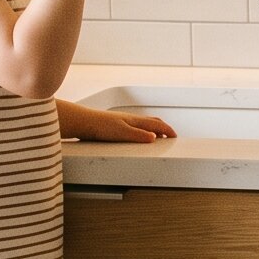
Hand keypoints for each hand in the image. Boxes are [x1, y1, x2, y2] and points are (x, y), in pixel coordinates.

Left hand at [60, 103, 175, 142]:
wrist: (83, 122)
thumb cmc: (100, 126)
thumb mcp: (122, 133)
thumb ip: (138, 135)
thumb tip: (154, 137)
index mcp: (136, 121)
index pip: (157, 124)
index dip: (168, 130)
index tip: (175, 136)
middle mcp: (131, 119)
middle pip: (152, 122)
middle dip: (163, 128)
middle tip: (169, 136)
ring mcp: (124, 121)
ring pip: (144, 124)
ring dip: (153, 130)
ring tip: (156, 138)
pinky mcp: (116, 126)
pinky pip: (135, 128)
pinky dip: (142, 132)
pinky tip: (136, 137)